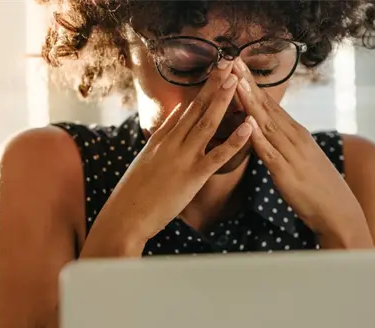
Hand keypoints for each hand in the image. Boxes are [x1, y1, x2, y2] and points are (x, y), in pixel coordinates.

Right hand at [82, 60, 253, 256]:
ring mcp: (182, 157)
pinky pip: (218, 155)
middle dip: (214, 85)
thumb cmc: (133, 194)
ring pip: (207, 123)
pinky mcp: (193, 176)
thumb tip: (174, 118)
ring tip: (236, 80)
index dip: (202, 90)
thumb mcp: (145, 161)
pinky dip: (235, 140)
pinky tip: (249, 127)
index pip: (185, 109)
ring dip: (223, 100)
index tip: (215, 72)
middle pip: (196, 108)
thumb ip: (161, 139)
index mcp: (160, 139)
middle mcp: (172, 143)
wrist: (125, 216)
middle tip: (229, 64)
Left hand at [232, 59, 372, 247]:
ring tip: (236, 82)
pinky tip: (247, 124)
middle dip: (248, 84)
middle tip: (231, 60)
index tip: (238, 65)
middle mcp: (295, 139)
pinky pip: (270, 153)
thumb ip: (285, 144)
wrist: (339, 212)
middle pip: (267, 107)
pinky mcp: (287, 174)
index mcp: (297, 134)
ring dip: (250, 102)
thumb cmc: (318, 188)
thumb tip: (268, 133)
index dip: (253, 84)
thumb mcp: (301, 159)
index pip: (271, 104)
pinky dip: (258, 138)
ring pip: (267, 124)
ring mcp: (292, 155)